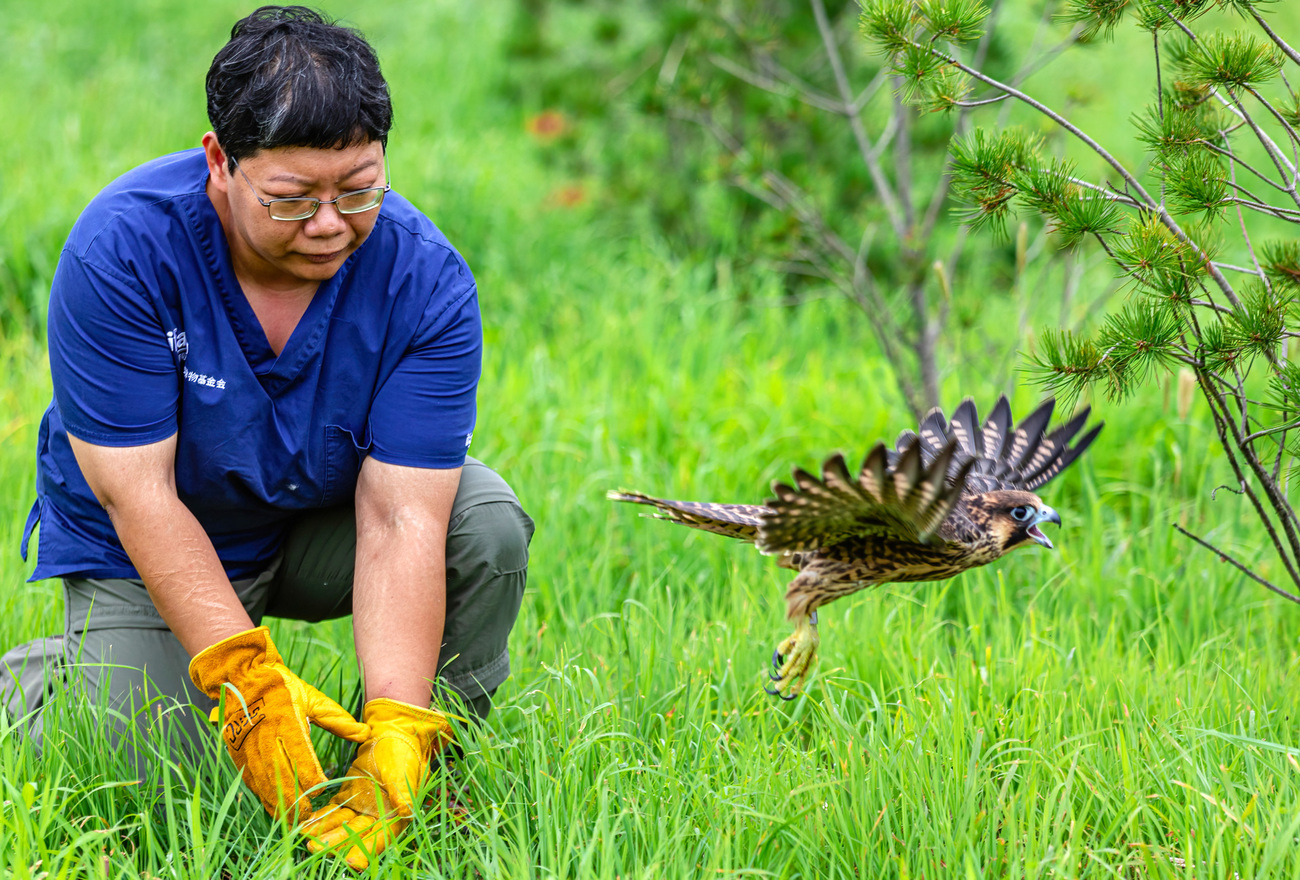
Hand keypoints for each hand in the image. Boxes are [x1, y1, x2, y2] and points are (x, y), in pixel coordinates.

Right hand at [188, 626, 369, 821]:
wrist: (241, 678)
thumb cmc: (283, 687)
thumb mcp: (312, 698)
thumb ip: (338, 719)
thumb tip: (365, 733)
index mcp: (287, 722)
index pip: (300, 757)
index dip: (311, 777)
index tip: (323, 790)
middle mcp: (266, 739)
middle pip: (282, 776)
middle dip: (295, 799)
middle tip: (309, 817)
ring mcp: (249, 749)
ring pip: (265, 783)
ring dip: (278, 804)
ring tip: (293, 820)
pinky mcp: (238, 755)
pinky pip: (252, 781)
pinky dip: (263, 797)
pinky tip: (274, 809)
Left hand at [303, 698, 453, 869]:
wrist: (395, 735)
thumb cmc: (404, 754)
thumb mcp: (404, 772)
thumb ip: (403, 792)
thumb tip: (405, 812)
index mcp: (395, 815)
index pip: (380, 837)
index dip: (366, 851)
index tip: (350, 862)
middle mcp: (377, 816)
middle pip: (356, 834)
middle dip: (336, 843)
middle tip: (315, 847)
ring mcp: (361, 807)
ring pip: (341, 824)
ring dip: (324, 831)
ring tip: (305, 837)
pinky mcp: (348, 796)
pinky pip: (332, 810)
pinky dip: (320, 817)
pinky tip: (306, 822)